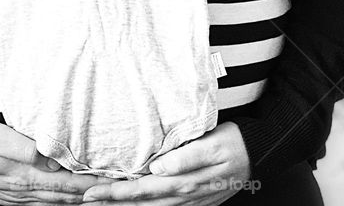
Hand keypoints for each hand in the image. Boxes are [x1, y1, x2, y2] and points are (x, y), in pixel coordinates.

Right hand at [0, 114, 117, 204]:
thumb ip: (24, 148)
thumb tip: (53, 159)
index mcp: (21, 175)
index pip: (65, 183)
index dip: (90, 183)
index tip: (114, 179)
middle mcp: (20, 190)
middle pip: (64, 197)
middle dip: (91, 194)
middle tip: (117, 189)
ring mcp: (13, 196)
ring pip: (53, 203)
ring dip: (77, 200)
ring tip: (99, 196)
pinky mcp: (7, 194)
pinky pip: (39, 203)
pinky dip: (58, 202)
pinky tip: (66, 200)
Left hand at [78, 123, 253, 204]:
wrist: (258, 154)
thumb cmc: (233, 144)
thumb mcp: (212, 146)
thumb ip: (185, 158)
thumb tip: (157, 168)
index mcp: (183, 183)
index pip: (140, 190)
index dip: (114, 193)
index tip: (90, 192)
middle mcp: (183, 197)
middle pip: (140, 203)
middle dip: (111, 203)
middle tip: (84, 201)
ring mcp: (188, 202)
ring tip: (99, 204)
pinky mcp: (192, 201)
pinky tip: (132, 205)